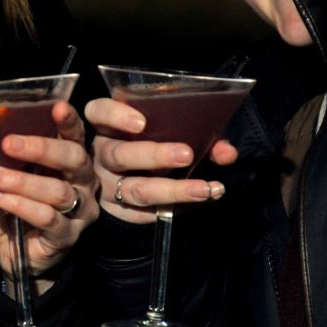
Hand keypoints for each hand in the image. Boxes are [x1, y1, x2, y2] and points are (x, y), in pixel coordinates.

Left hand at [0, 100, 97, 279]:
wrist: (17, 256)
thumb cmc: (11, 207)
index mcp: (67, 160)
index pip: (75, 135)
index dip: (68, 120)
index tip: (56, 107)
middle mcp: (82, 182)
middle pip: (74, 158)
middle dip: (41, 148)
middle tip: (7, 144)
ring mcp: (79, 211)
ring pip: (58, 190)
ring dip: (21, 181)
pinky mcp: (67, 236)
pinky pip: (47, 218)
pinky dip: (19, 205)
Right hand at [86, 97, 234, 224]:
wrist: (127, 182)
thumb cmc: (150, 145)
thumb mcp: (164, 133)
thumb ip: (195, 134)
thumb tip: (227, 151)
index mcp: (108, 126)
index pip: (99, 113)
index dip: (116, 116)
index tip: (141, 122)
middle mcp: (102, 155)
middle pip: (119, 155)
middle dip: (154, 155)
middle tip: (186, 154)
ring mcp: (108, 186)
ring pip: (135, 190)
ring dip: (173, 189)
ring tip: (204, 188)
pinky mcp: (120, 212)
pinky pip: (146, 214)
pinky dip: (179, 207)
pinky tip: (202, 200)